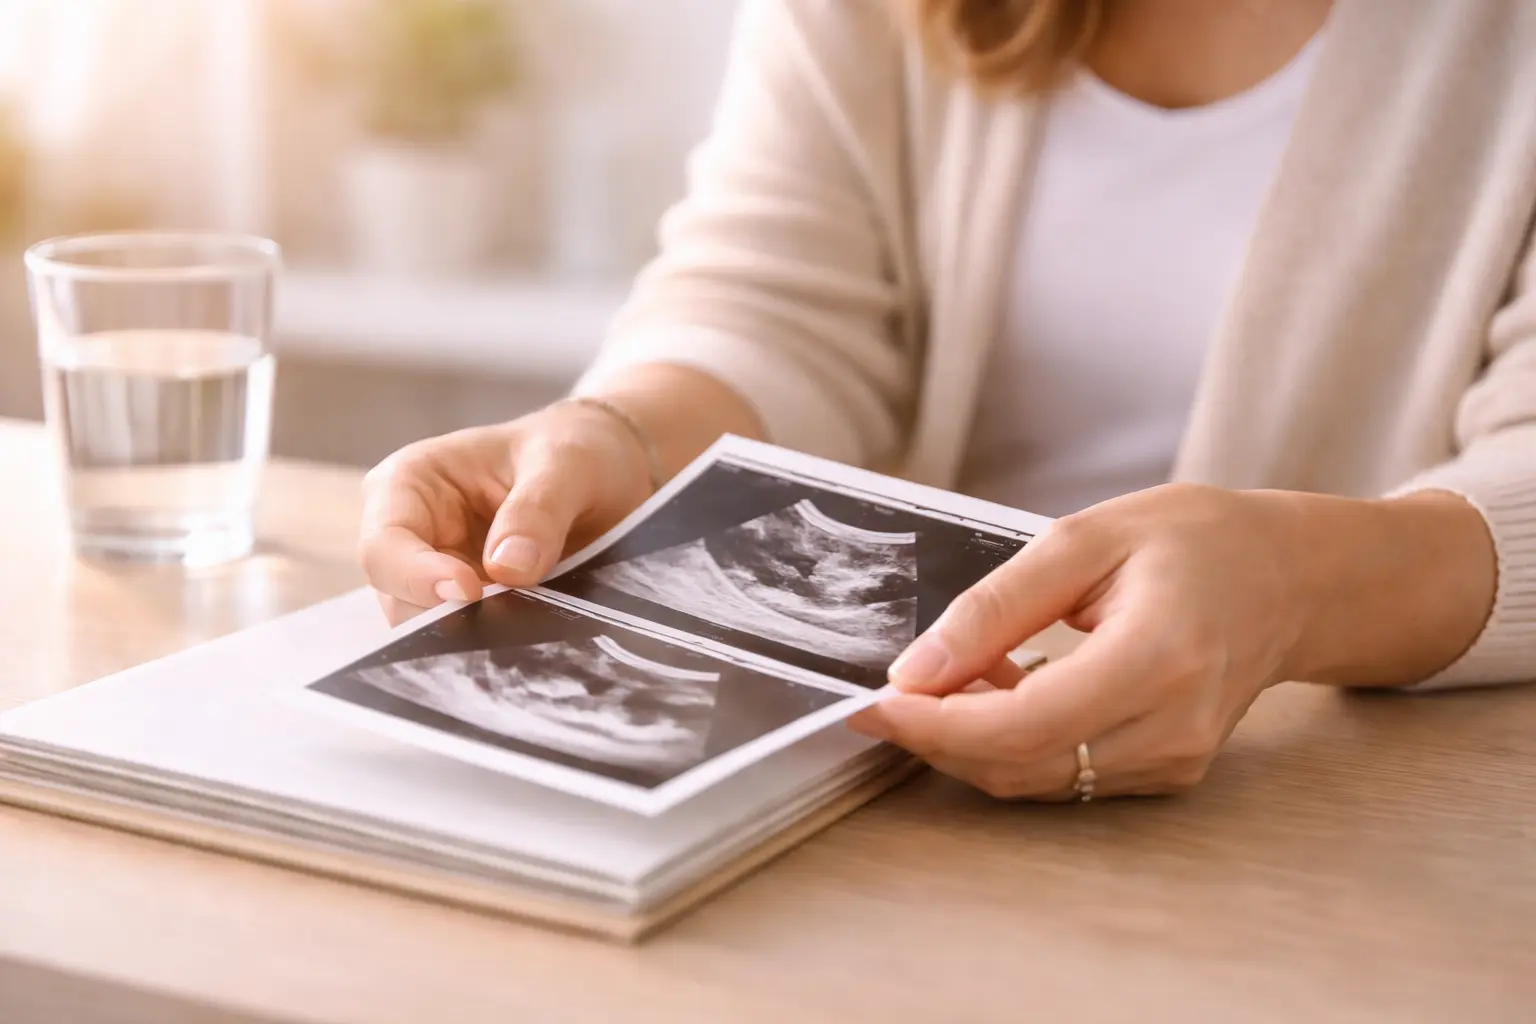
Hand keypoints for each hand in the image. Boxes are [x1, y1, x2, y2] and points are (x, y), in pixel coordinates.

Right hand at [359, 401, 653, 624]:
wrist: (603, 469)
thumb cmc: (570, 448)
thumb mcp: (566, 463)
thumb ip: (538, 509)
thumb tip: (508, 569)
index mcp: (408, 483)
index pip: (384, 545)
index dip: (417, 576)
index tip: (471, 592)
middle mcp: (410, 535)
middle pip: (399, 599)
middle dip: (450, 617)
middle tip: (511, 623)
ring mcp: (436, 576)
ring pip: (430, 629)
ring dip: (477, 635)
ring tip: (530, 627)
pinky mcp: (468, 608)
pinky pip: (468, 640)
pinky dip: (497, 644)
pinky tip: (533, 641)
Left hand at [847, 484, 1494, 800]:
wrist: (1289, 578)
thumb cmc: (1194, 540)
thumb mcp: (1085, 540)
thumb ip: (996, 607)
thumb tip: (916, 669)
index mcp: (1158, 657)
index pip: (1023, 724)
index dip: (936, 723)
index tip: (874, 700)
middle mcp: (1172, 727)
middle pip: (1021, 766)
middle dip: (937, 738)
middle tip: (888, 691)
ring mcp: (1175, 760)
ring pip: (1036, 781)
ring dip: (970, 743)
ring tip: (946, 680)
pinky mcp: (1168, 772)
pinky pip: (1066, 776)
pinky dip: (1011, 746)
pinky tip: (999, 693)